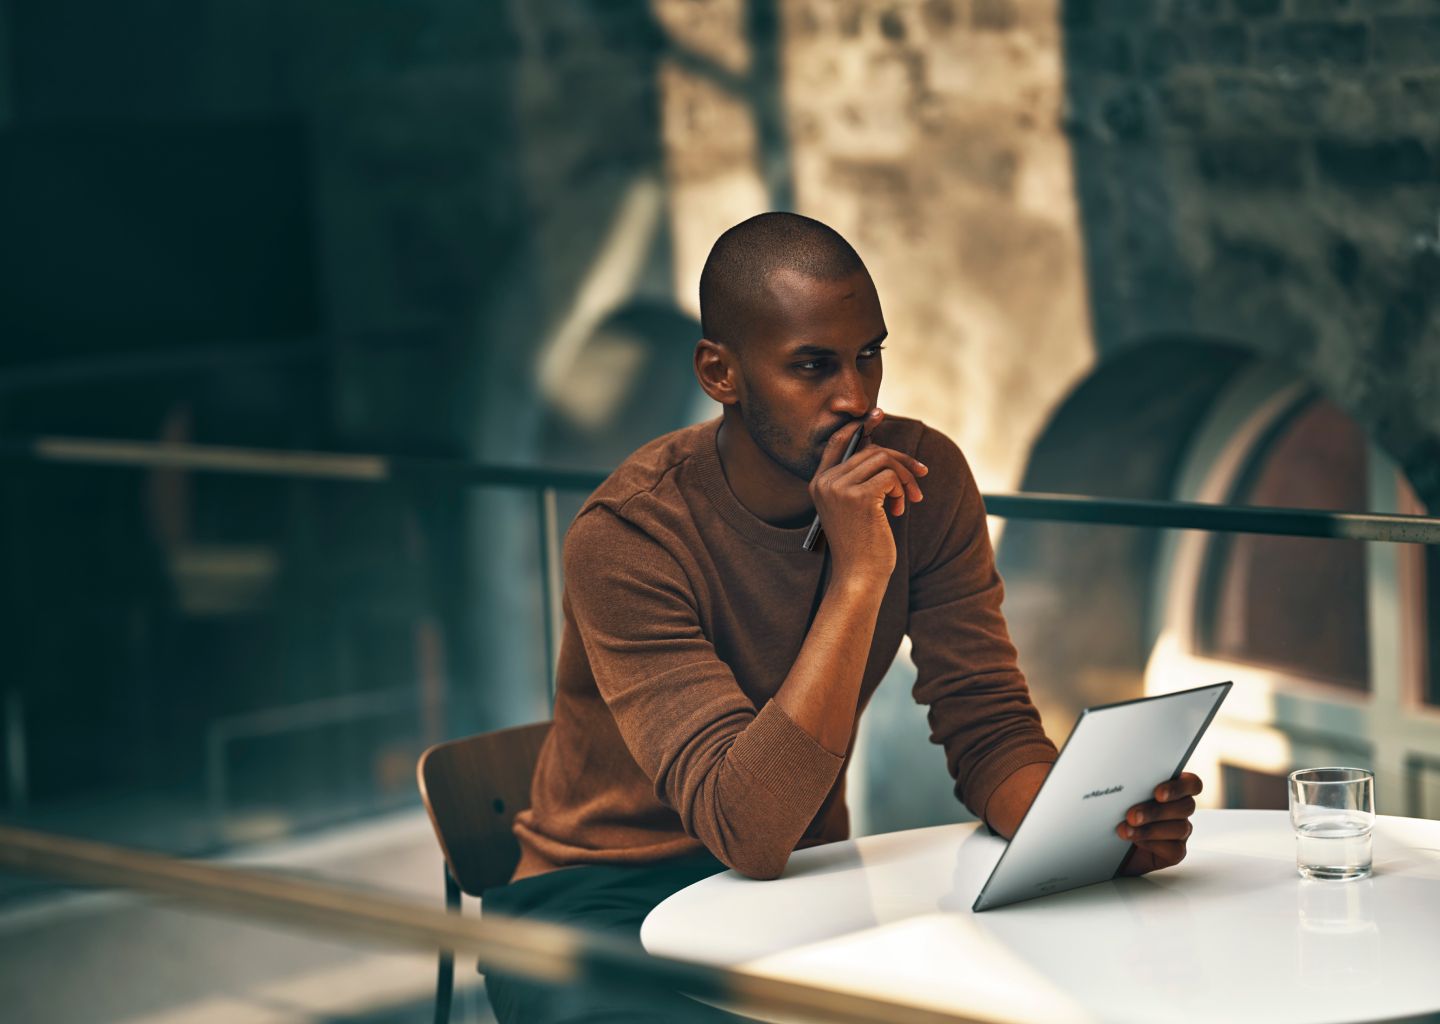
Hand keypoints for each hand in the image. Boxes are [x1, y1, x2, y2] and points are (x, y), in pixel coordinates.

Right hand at [808, 408, 927, 583]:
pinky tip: (898, 510)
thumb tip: (880, 448)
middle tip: (919, 481)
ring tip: (908, 501)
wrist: (859, 576)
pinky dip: (902, 489)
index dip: (858, 426)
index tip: (877, 413)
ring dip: (904, 478)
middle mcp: (825, 482)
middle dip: (901, 463)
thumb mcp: (855, 507)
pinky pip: (890, 475)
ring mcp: (839, 488)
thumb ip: (861, 479)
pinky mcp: (857, 496)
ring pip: (883, 459)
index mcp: (819, 484)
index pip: (836, 441)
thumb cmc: (862, 545)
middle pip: (870, 450)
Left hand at [1115, 772, 1203, 875]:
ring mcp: (1180, 830)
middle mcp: (1179, 809)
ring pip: (1180, 827)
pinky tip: (1137, 842)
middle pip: (1186, 806)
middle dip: (1156, 811)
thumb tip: (1121, 779)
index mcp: (1172, 789)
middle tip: (1132, 815)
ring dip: (1150, 829)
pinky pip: (1176, 849)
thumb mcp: (1120, 797)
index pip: (1191, 783)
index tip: (1158, 793)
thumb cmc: (1116, 813)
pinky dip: (1154, 845)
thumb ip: (1130, 787)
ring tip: (1126, 830)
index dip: (1180, 787)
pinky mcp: (1176, 851)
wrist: (1108, 844)